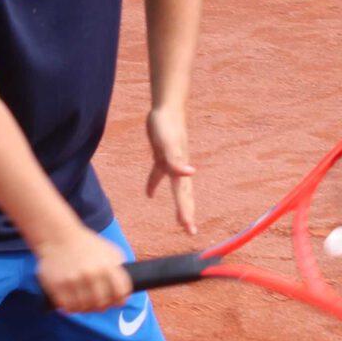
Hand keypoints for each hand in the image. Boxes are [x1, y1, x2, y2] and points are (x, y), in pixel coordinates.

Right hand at [37, 225, 134, 312]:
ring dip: (86, 309)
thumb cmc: (87, 245)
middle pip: (102, 303)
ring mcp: (74, 280)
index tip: (116, 301)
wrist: (59, 235)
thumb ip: (119, 269)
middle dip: (102, 306)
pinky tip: (72, 304)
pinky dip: (72, 308)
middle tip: (98, 305)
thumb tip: (124, 293)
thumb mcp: (109, 251)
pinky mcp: (58, 284)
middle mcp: (91, 274)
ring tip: (85, 305)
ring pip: (85, 307)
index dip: (120, 299)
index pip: (121, 292)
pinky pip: (68, 305)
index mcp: (107, 266)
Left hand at [145, 106, 197, 235]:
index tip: (190, 229)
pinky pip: (159, 175)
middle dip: (187, 214)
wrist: (166, 108)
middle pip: (184, 196)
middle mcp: (179, 169)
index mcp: (179, 169)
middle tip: (191, 232)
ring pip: (176, 189)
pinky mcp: (162, 157)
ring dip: (180, 205)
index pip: (183, 196)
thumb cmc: (166, 125)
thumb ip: (177, 160)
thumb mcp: (168, 143)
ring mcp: (171, 163)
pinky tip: (150, 195)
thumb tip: (191, 174)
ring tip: (181, 221)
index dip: (186, 213)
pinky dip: (154, 185)